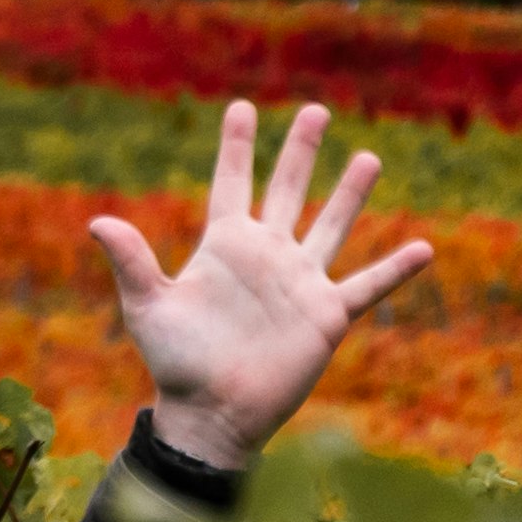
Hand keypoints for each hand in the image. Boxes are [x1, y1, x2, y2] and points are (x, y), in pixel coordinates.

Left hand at [87, 100, 429, 475]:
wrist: (213, 415)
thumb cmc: (176, 364)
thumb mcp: (148, 307)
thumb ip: (131, 262)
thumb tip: (97, 221)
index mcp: (224, 246)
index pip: (231, 183)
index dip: (236, 146)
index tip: (240, 107)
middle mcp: (266, 256)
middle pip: (286, 190)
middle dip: (300, 150)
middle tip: (315, 110)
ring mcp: (299, 283)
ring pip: (331, 226)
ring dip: (349, 193)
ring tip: (368, 157)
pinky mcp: (326, 316)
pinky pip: (368, 287)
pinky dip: (395, 270)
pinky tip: (423, 248)